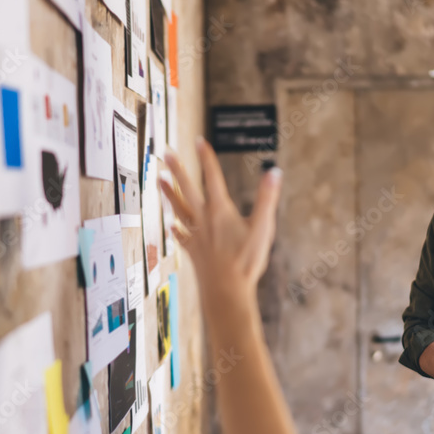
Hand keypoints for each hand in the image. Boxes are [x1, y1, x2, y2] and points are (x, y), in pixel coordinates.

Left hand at [159, 138, 281, 302]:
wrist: (226, 292)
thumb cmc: (246, 261)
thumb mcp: (263, 228)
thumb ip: (267, 198)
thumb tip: (274, 172)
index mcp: (220, 210)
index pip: (212, 177)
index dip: (206, 158)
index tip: (199, 141)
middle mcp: (203, 219)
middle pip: (187, 189)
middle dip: (177, 169)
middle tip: (165, 152)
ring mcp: (195, 235)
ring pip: (178, 208)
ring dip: (168, 192)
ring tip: (159, 179)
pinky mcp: (193, 251)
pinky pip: (181, 235)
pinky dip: (176, 228)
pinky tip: (171, 225)